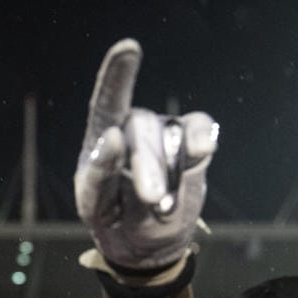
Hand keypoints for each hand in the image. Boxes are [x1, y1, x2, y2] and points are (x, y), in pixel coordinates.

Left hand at [74, 38, 217, 271]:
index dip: (117, 76)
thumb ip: (99, 176)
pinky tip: (200, 151)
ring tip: (162, 205)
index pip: (106, 104)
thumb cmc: (116, 223)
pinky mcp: (189, 146)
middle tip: (150, 199)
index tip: (129, 50)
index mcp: (101, 142)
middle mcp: (132, 131)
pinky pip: (198, 130)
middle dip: (146, 166)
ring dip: (169, 168)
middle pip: (139, 130)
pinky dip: (200, 139)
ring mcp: (163, 135)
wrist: (149, 246)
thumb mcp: (97, 209)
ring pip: (169, 134)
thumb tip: (113, 135)